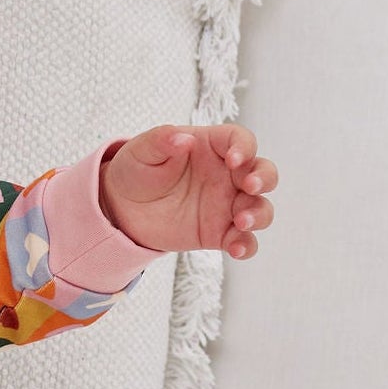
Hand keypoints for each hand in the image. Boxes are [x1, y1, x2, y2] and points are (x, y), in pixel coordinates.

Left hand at [99, 123, 275, 260]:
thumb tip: (182, 138)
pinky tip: (237, 250)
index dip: (244, 148)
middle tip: (251, 186)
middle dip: (264, 178)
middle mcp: (227, 174)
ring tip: (242, 221)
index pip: (240, 140)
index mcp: (212, 147)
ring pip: (260, 208)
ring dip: (259, 214)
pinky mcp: (219, 233)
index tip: (234, 159)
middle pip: (263, 172)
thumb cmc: (137, 170)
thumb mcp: (142, 150)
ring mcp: (227, 205)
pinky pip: (242, 240)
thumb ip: (162, 140)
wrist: (123, 208)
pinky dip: (246, 246)